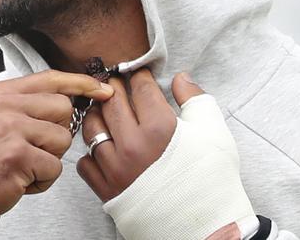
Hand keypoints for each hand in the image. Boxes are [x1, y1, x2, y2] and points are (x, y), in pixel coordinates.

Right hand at [0, 70, 113, 215]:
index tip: (103, 89)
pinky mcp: (17, 156)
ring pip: (63, 139)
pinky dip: (44, 180)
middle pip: (64, 108)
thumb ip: (27, 103)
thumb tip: (71, 97)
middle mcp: (5, 105)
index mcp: (1, 92)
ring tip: (25, 164)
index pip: (51, 78)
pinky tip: (22, 180)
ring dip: (51, 158)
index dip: (81, 83)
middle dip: (59, 131)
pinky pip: (55, 167)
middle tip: (35, 147)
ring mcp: (11, 129)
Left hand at [78, 71, 255, 239]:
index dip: (138, 76)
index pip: (140, 87)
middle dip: (114, 88)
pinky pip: (85, 161)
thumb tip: (181, 78)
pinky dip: (92, 152)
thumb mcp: (213, 131)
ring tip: (106, 112)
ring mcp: (116, 168)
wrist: (207, 226)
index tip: (138, 74)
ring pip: (92, 128)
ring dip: (98, 115)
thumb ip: (195, 99)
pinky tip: (104, 147)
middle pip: (111, 102)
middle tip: (117, 85)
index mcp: (160, 127)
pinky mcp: (107, 190)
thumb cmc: (213, 179)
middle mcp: (134, 145)